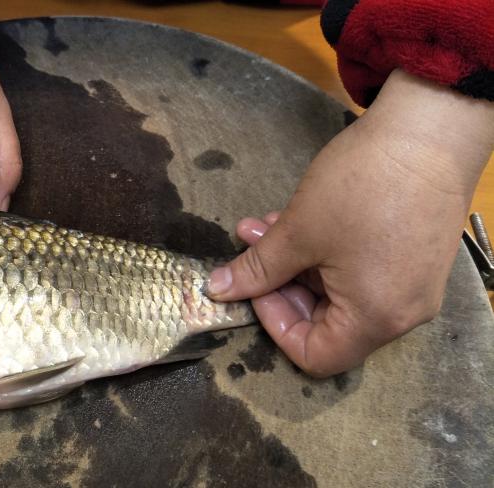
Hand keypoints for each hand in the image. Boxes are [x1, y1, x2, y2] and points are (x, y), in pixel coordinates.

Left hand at [207, 70, 493, 376]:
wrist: (428, 131)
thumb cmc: (362, 186)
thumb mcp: (298, 232)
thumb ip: (257, 270)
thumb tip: (219, 290)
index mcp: (375, 319)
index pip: (316, 356)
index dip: (275, 325)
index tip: (256, 287)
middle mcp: (401, 314)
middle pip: (327, 324)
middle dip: (279, 285)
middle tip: (250, 250)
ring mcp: (412, 286)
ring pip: (339, 292)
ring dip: (295, 262)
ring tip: (262, 226)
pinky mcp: (415, 258)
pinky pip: (362, 272)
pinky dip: (324, 253)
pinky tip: (294, 218)